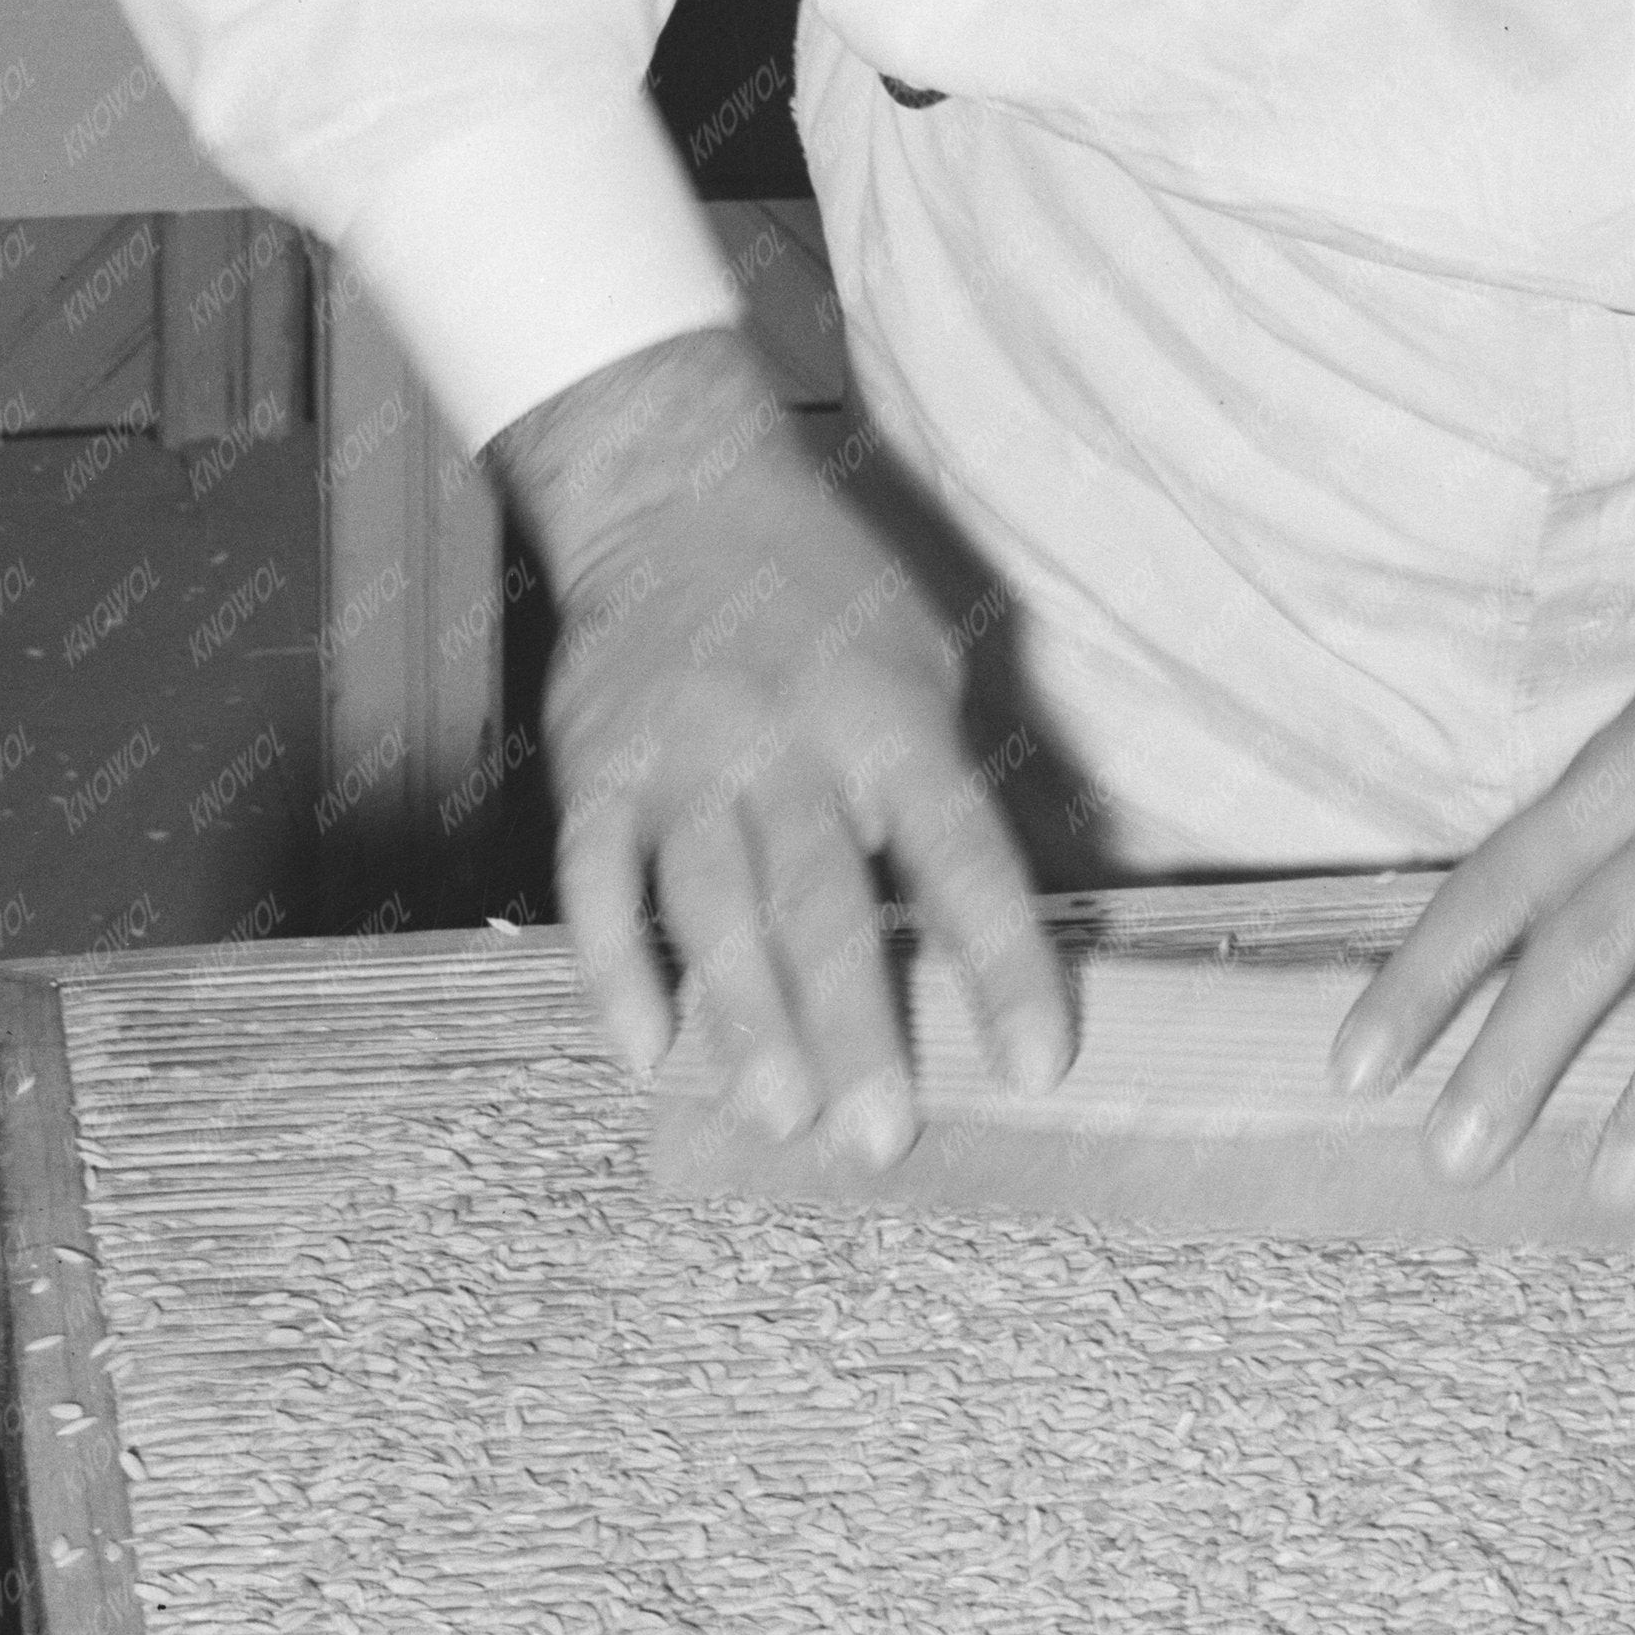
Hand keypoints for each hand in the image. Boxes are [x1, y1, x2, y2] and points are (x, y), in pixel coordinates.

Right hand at [494, 327, 1068, 1163]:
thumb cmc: (830, 597)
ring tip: (779, 1114)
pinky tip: (645, 1050)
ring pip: (713, 906)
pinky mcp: (595, 773)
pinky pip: (598, 886)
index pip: (964, 858)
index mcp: (891, 720)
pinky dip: (617, 968)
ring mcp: (681, 760)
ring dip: (746, 1017)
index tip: (1039, 1064)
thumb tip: (1016, 918)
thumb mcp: (927, 662)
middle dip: (856, 1028)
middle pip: (825, 903)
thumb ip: (948, 785)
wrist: (677, 495)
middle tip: (879, 1139)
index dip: (1004, 964)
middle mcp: (785, 744)